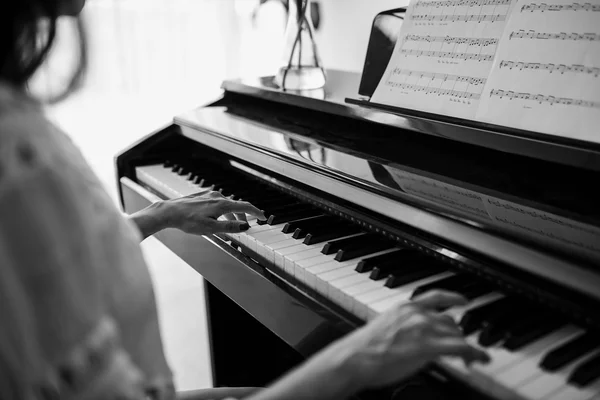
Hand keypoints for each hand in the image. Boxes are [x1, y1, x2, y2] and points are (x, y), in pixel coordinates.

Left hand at [162, 190, 265, 234]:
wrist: (169, 212)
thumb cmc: (188, 221)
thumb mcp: (211, 228)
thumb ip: (229, 228)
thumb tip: (245, 226)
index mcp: (222, 204)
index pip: (245, 207)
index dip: (256, 212)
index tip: (263, 217)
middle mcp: (217, 197)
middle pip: (236, 206)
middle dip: (242, 216)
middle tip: (246, 226)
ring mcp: (209, 195)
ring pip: (226, 204)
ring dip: (231, 214)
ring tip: (230, 224)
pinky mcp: (201, 196)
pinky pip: (216, 202)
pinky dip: (221, 210)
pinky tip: (216, 216)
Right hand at [330, 290, 489, 390]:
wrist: (356, 358)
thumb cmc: (364, 349)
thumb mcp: (385, 329)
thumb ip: (404, 328)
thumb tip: (414, 337)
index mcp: (405, 307)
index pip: (436, 296)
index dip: (454, 298)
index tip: (464, 301)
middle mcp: (417, 314)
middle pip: (450, 321)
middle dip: (458, 335)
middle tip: (463, 348)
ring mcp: (424, 329)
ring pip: (457, 334)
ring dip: (466, 347)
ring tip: (472, 359)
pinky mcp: (429, 346)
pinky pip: (461, 348)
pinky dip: (475, 353)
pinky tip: (481, 359)